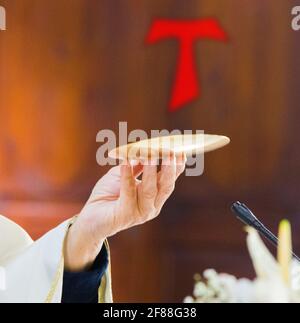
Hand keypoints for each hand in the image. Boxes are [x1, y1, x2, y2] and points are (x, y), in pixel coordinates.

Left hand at [64, 153, 185, 270]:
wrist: (90, 217)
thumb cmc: (108, 195)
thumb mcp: (123, 175)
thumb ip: (136, 166)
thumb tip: (146, 150)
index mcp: (155, 198)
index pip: (169, 181)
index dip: (176, 167)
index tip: (181, 151)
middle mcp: (152, 207)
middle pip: (165, 186)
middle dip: (169, 169)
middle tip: (171, 152)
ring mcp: (140, 213)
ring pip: (150, 190)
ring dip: (151, 172)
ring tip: (151, 156)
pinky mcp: (125, 215)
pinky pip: (128, 194)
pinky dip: (127, 177)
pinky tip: (125, 163)